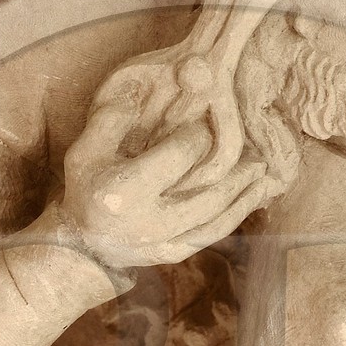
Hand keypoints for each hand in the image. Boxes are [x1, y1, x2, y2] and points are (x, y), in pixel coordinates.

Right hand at [56, 60, 271, 272]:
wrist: (85, 244)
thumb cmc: (86, 189)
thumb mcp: (83, 151)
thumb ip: (109, 121)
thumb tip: (139, 91)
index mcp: (126, 191)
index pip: (177, 158)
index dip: (196, 138)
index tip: (204, 126)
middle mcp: (148, 220)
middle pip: (205, 194)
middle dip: (232, 172)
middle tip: (254, 153)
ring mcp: (163, 242)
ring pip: (215, 219)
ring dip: (243, 196)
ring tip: (262, 173)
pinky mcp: (174, 254)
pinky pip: (212, 235)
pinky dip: (236, 216)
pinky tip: (252, 199)